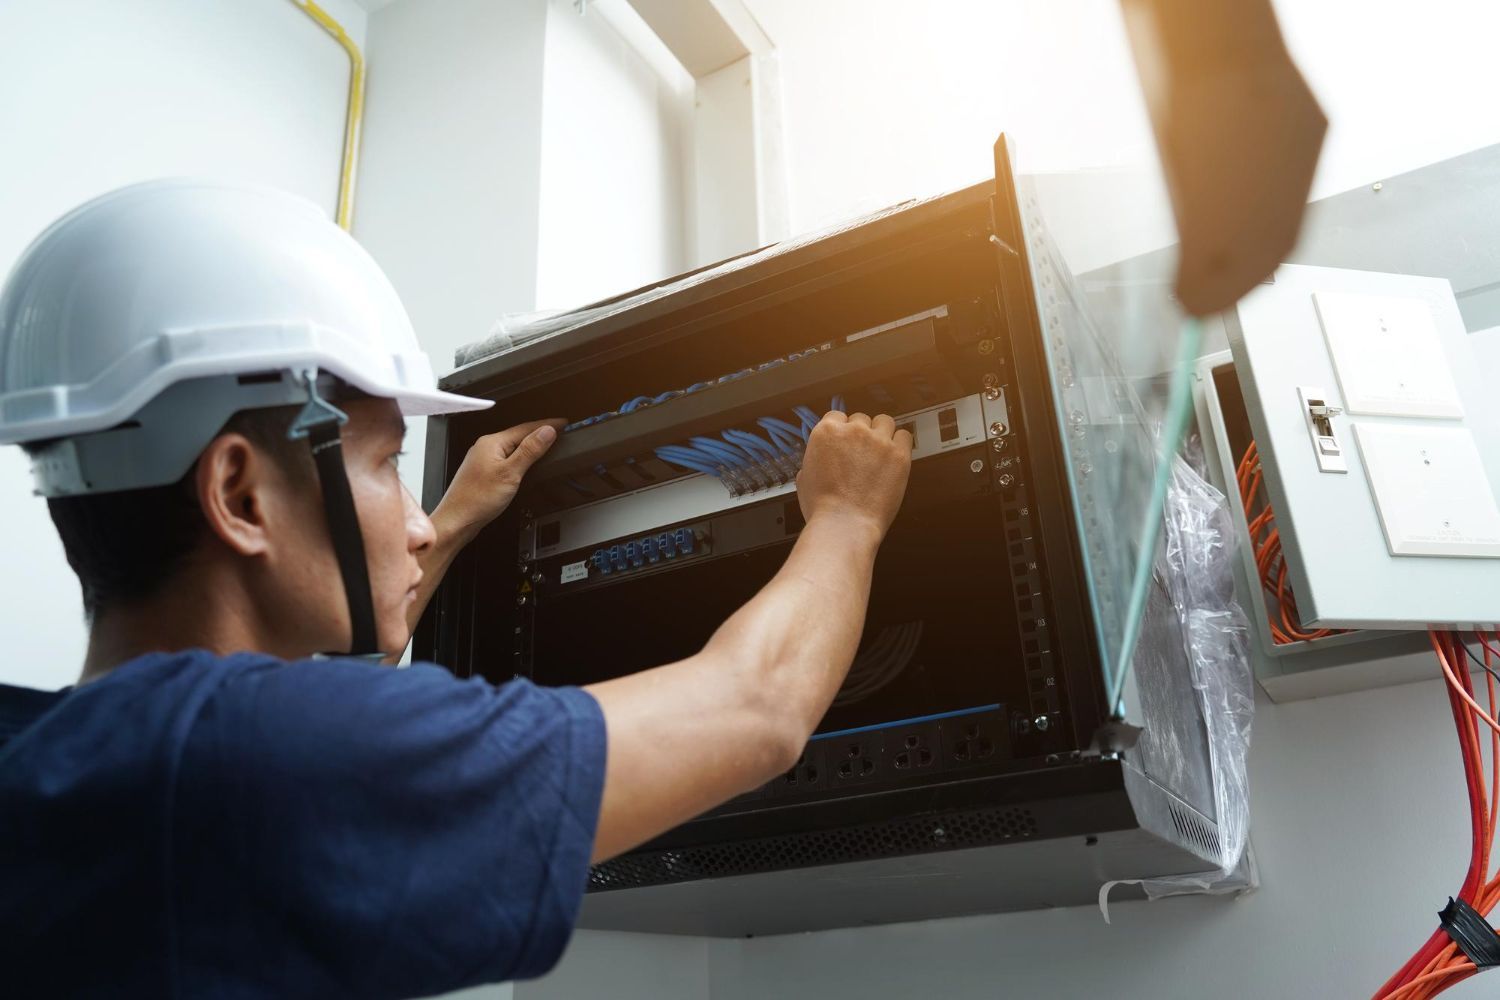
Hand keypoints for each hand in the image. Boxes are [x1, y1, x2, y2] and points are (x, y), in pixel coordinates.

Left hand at [430, 419, 564, 544]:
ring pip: (512, 447)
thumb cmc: (476, 500)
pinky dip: (520, 457)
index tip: (563, 423)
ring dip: (530, 445)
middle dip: (539, 432)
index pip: (526, 427)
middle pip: (519, 434)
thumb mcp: (510, 473)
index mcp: (491, 443)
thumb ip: (530, 450)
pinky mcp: (483, 473)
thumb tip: (547, 432)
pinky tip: (525, 464)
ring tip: (547, 444)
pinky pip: (506, 458)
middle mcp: (485, 448)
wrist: (457, 521)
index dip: (547, 424)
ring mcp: (483, 460)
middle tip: (559, 431)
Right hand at [796, 411, 911, 537]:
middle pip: (861, 419)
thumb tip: (819, 461)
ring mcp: (878, 441)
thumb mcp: (804, 479)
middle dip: (862, 433)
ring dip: (882, 433)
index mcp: (827, 432)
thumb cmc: (823, 508)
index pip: (837, 416)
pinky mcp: (899, 454)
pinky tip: (895, 456)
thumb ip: (813, 461)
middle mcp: (853, 430)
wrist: (844, 524)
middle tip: (862, 453)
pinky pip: (905, 435)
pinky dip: (901, 443)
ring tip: (880, 452)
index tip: (845, 442)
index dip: (842, 430)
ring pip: (885, 421)